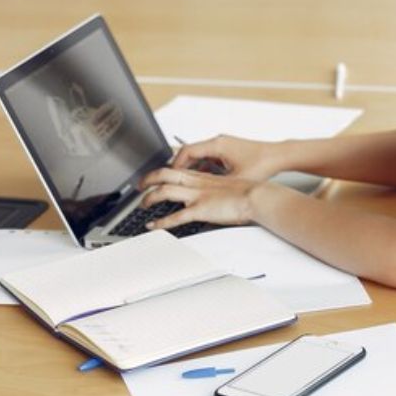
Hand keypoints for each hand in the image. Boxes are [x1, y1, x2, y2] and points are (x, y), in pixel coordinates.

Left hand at [139, 166, 266, 229]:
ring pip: (164, 191)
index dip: (161, 171)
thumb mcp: (226, 187)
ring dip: (149, 198)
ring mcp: (197, 195)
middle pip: (164, 174)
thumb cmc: (248, 192)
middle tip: (139, 186)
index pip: (176, 169)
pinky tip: (153, 226)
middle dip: (147, 179)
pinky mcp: (200, 209)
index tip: (154, 176)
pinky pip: (175, 216)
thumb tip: (210, 198)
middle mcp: (196, 183)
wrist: (256, 196)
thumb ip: (214, 190)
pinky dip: (161, 222)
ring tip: (142, 205)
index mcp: (203, 176)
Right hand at [172, 135, 282, 181]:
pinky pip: (209, 158)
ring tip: (185, 184)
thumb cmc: (263, 164)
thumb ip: (216, 186)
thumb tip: (201, 196)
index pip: (186, 151)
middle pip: (190, 152)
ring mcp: (224, 145)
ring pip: (200, 155)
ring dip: (192, 168)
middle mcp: (219, 142)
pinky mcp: (229, 151)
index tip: (169, 177)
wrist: (279, 156)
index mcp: (217, 145)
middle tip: (171, 181)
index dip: (175, 165)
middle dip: (180, 167)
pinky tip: (204, 181)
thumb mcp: (236, 179)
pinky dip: (203, 168)